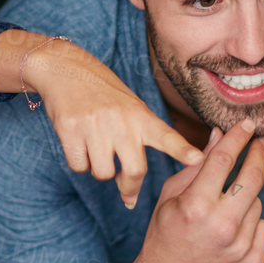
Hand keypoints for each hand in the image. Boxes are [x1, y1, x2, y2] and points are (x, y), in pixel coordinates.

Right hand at [23, 36, 203, 207]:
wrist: (66, 70)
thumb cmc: (103, 94)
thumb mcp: (130, 107)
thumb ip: (139, 137)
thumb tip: (132, 181)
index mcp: (140, 115)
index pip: (166, 136)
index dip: (182, 149)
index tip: (197, 160)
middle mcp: (121, 120)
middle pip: (134, 171)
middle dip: (129, 187)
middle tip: (127, 192)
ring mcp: (95, 125)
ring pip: (102, 173)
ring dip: (99, 169)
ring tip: (96, 149)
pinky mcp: (70, 129)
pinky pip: (79, 166)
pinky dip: (79, 162)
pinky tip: (79, 143)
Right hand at [112, 121, 263, 262]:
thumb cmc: (164, 235)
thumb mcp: (171, 196)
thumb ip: (197, 165)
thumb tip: (219, 135)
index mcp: (195, 206)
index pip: (224, 160)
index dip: (238, 137)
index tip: (248, 125)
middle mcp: (221, 226)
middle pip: (252, 178)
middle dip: (258, 155)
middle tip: (260, 143)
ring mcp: (239, 246)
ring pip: (257, 202)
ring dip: (245, 197)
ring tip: (224, 208)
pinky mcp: (252, 262)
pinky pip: (263, 226)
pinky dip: (251, 222)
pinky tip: (233, 229)